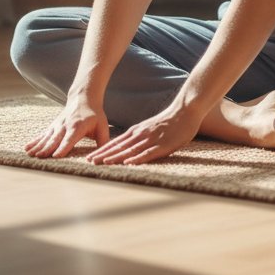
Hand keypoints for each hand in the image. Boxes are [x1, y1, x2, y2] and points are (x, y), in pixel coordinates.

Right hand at [25, 96, 110, 158]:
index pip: (69, 139)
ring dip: (38, 146)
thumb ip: (103, 141)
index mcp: (78, 127)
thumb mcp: (102, 126)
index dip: (63, 147)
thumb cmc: (95, 115)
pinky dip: (34, 141)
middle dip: (47, 149)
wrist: (83, 97)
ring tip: (30, 155)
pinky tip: (26, 148)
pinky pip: (43, 134)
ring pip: (47, 137)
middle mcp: (65, 125)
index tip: (55, 156)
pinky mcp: (53, 126)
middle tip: (39, 158)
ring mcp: (57, 125)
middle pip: (55, 139)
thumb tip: (103, 156)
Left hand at [85, 103, 202, 165]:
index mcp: (137, 131)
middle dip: (104, 155)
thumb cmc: (169, 121)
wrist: (185, 111)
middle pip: (119, 147)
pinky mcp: (163, 145)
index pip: (116, 142)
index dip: (103, 150)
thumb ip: (139, 136)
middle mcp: (140, 135)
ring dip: (116, 157)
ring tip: (103, 163)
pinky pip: (148, 153)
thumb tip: (127, 146)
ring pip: (130, 150)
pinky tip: (129, 163)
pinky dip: (137, 158)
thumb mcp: (149, 127)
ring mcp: (151, 139)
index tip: (90, 158)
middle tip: (89, 162)